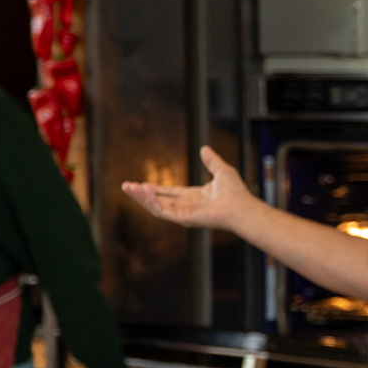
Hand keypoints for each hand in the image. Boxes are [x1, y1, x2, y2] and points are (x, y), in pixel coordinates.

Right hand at [121, 145, 254, 231]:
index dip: (154, 189)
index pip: (169, 193)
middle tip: (126, 186)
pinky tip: (143, 191)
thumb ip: (211, 160)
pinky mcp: (183, 218)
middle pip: (158, 201)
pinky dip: (151, 202)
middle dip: (141, 194)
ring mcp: (184, 214)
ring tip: (129, 188)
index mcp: (194, 197)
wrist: (241, 206)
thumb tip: (205, 148)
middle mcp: (187, 206)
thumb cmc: (236, 192)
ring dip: (142, 198)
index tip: (140, 184)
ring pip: (156, 207)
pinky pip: (162, 211)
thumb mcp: (222, 170)